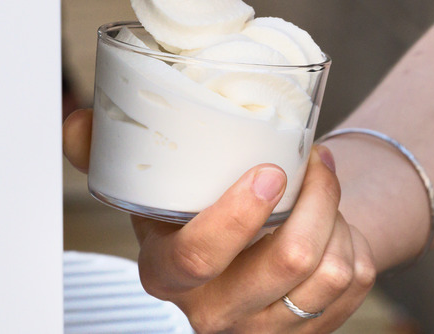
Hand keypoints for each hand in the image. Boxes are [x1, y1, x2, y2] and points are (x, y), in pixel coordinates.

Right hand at [63, 109, 376, 332]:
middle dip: (317, 199)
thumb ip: (112, 155)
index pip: (199, 256)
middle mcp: (218, 310)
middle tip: (317, 161)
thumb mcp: (156, 191)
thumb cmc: (204, 213)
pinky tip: (334, 223)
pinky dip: (354, 238)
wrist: (253, 250)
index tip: (270, 171)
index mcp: (170, 273)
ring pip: (330, 270)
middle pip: (288, 261)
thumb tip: (79, 122)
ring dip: (338, 215)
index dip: (238, 216)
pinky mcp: (313, 330)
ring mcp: (268, 327)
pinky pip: (354, 279)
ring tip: (325, 186)